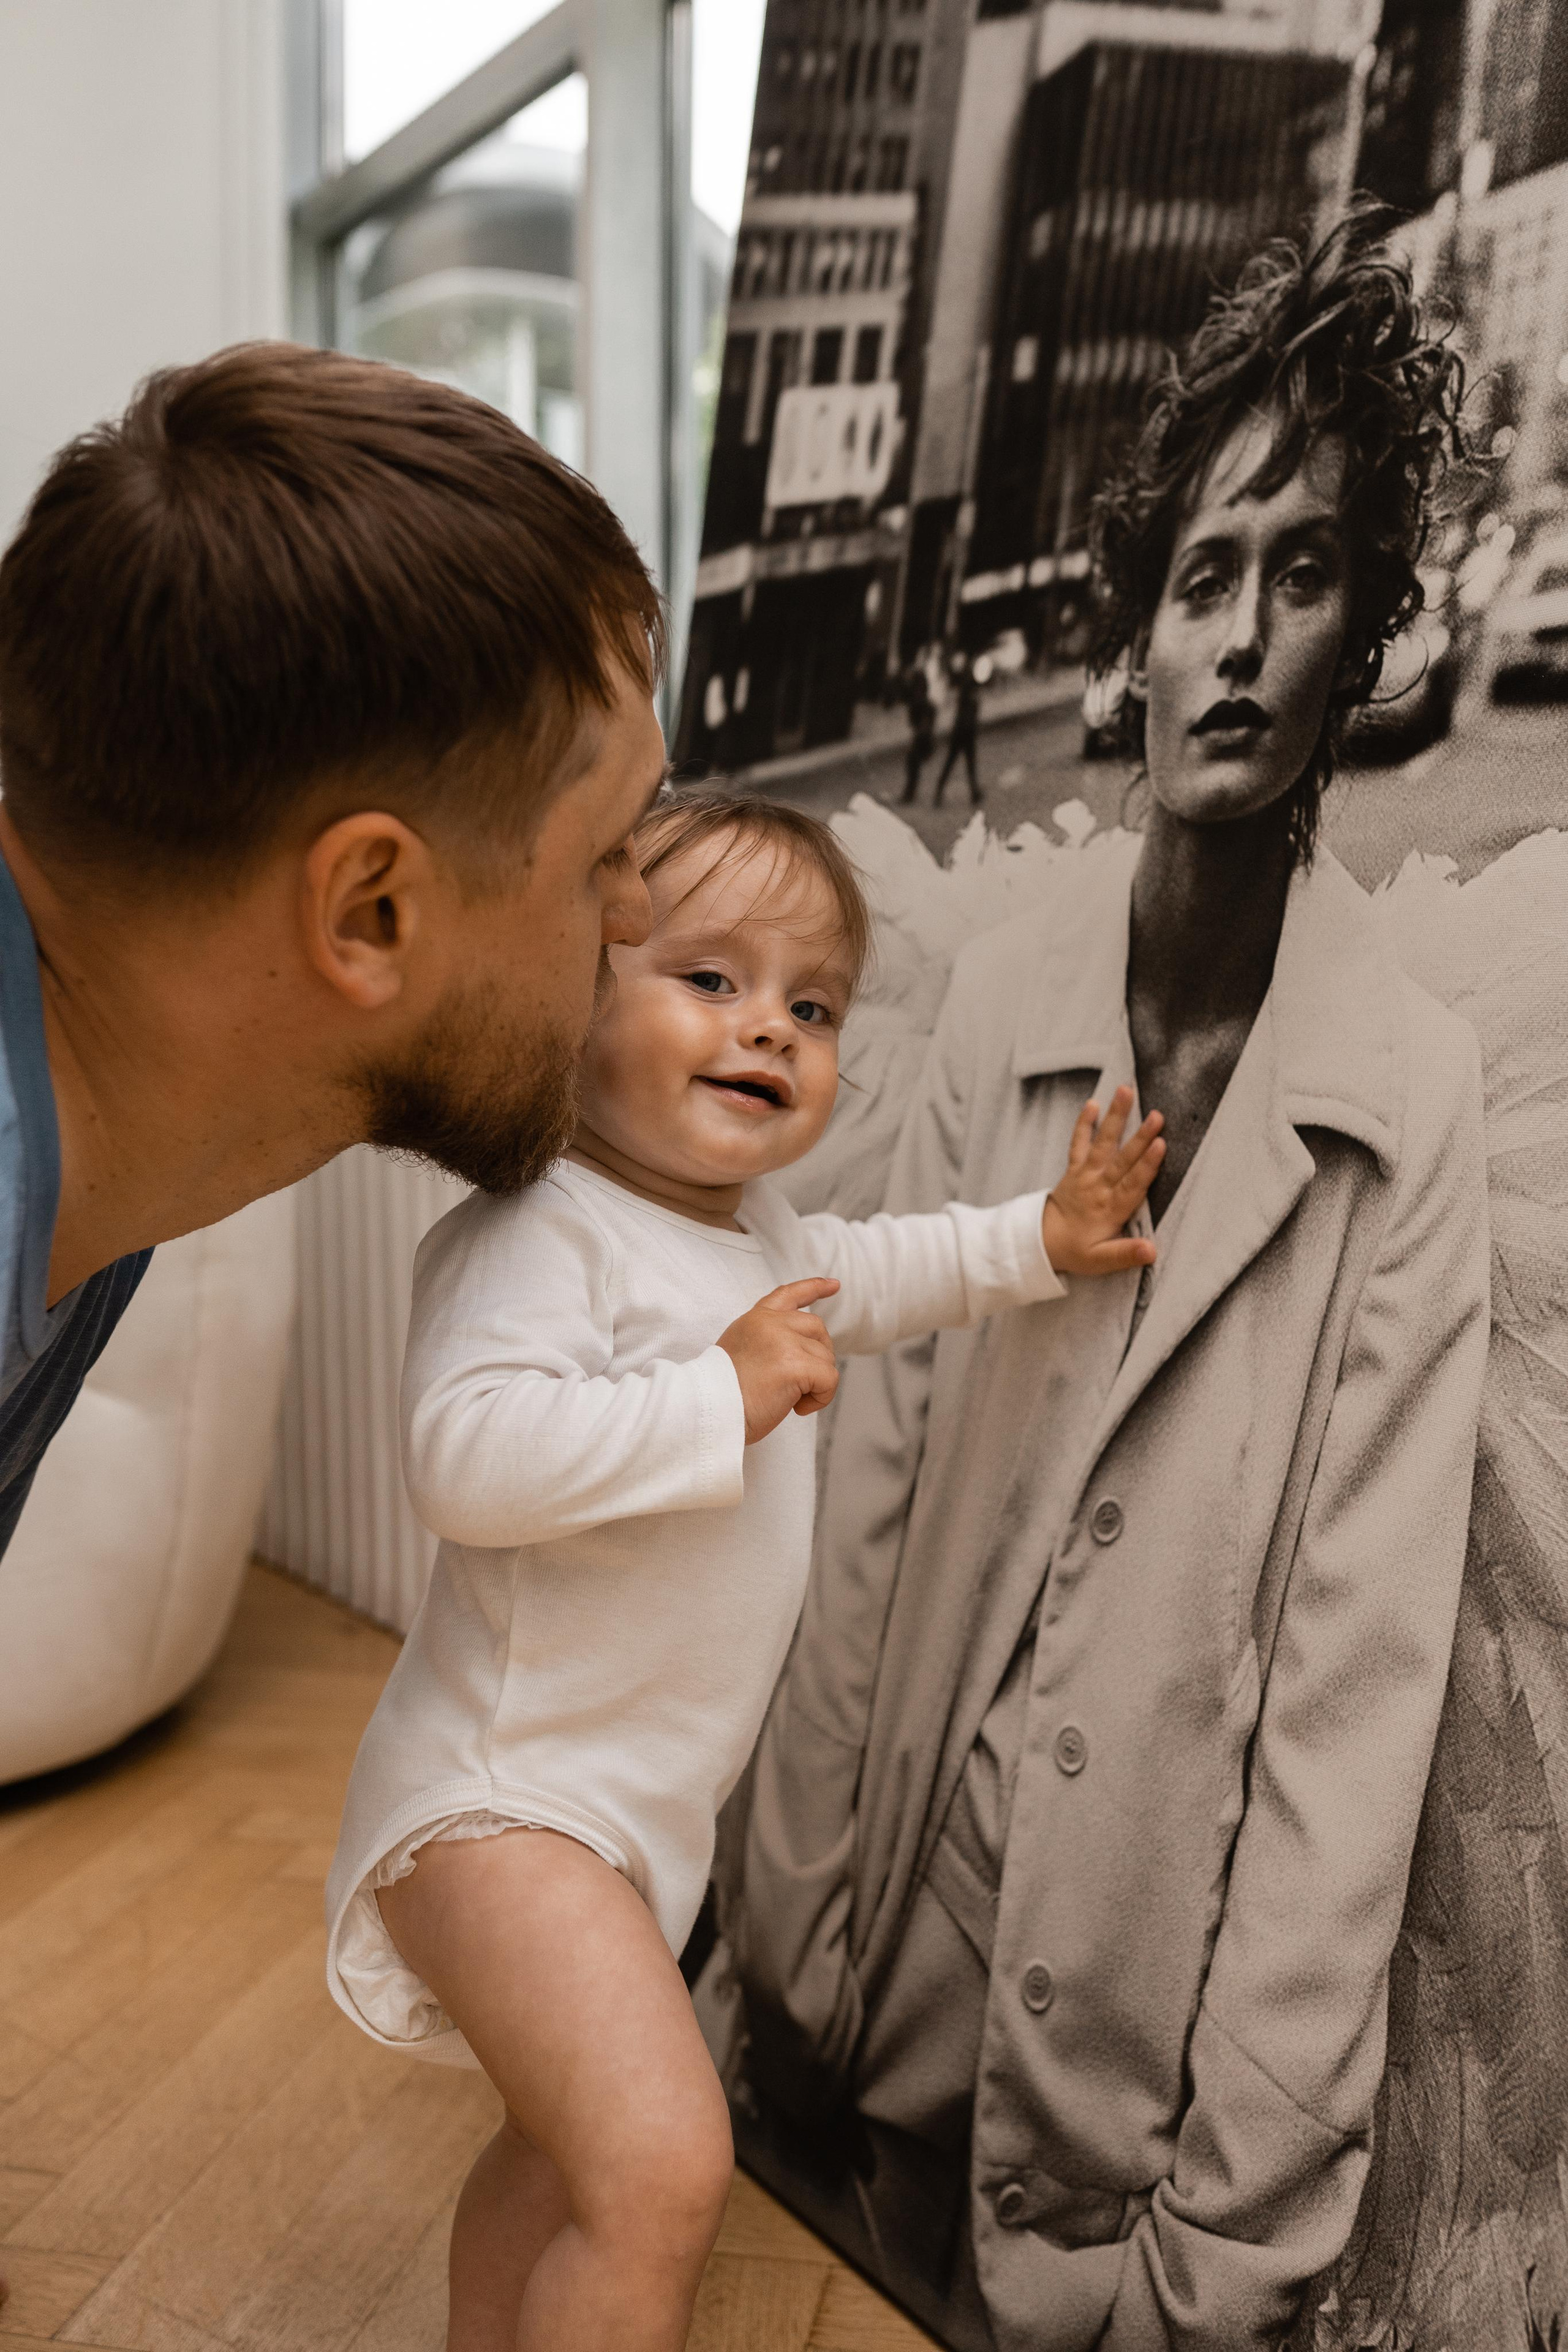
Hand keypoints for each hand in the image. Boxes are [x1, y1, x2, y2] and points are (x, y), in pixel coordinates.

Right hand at [718, 1278, 841, 1443]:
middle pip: (817, 1329)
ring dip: (816, 1384)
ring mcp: (783, 1341)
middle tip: (798, 1385)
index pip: (789, 1294)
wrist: (707, 1412)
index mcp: (756, 1319)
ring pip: (826, 1357)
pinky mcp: (795, 1364)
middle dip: (819, 1356)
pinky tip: (797, 1408)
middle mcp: (770, 1323)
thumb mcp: (742, 1351)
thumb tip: (802, 1349)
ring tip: (787, 1399)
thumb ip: (768, 1339)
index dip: (814, 1287)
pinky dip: (821, 1398)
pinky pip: (829, 1379)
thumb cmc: (723, 1394)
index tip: (834, 1285)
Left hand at [1041, 1087, 1163, 1277]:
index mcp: (1110, 1210)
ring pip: (1102, 1144)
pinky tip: (1092, 1103)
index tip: (1161, 1145)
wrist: (1042, 1242)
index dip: (1147, 1165)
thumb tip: (1152, 1251)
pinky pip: (1078, 1143)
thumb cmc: (1078, 1250)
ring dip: (1115, 1118)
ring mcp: (1085, 1175)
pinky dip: (1083, 1124)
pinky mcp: (1074, 1168)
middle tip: (1156, 1115)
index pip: (1132, 1185)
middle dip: (1140, 1137)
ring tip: (1125, 1092)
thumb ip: (1126, 1254)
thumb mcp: (1101, 1261)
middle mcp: (1098, 1188)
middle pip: (1122, 1160)